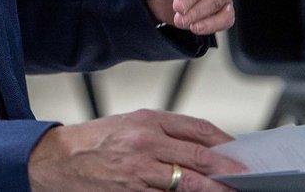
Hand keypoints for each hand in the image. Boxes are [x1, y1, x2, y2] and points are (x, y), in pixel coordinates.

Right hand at [28, 109, 244, 190]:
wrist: (57, 160)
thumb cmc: (94, 141)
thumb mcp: (130, 124)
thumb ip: (166, 132)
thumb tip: (203, 146)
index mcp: (147, 120)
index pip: (197, 128)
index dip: (223, 141)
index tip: (239, 151)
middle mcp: (145, 143)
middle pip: (198, 156)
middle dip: (227, 169)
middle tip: (247, 176)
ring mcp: (139, 171)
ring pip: (188, 182)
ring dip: (213, 189)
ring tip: (230, 191)